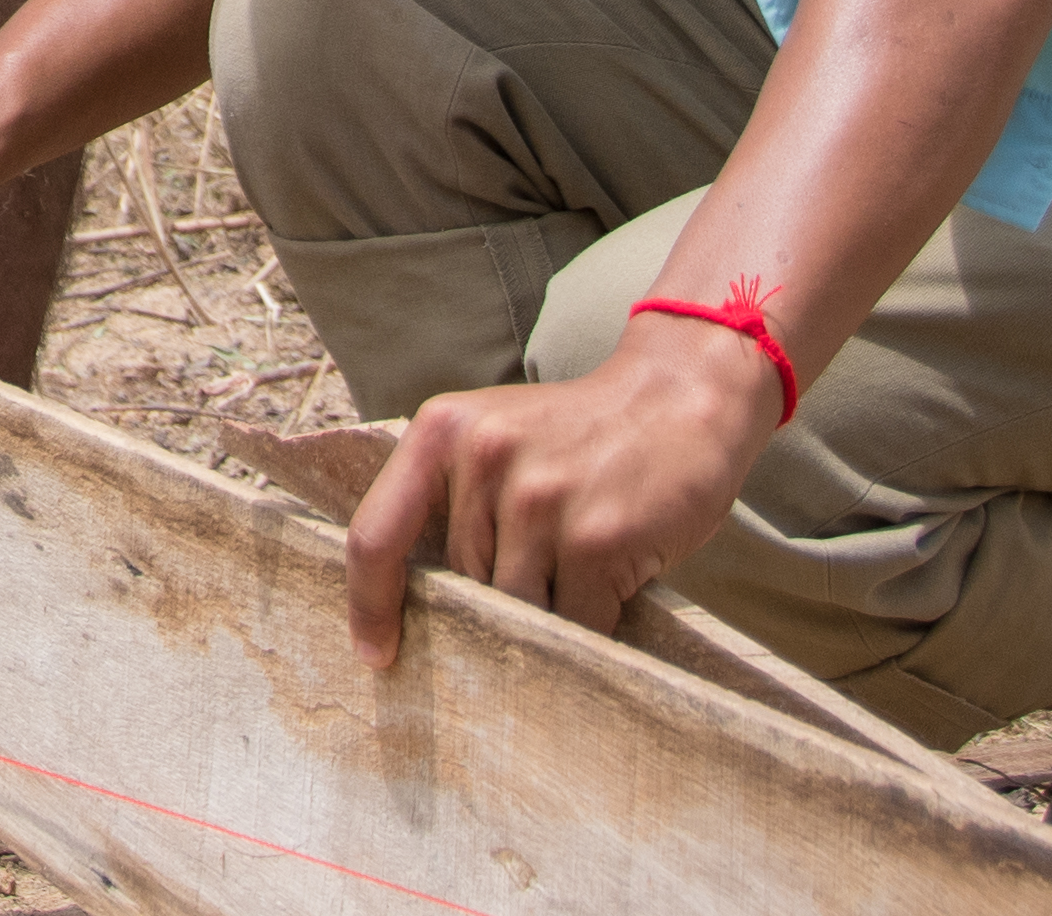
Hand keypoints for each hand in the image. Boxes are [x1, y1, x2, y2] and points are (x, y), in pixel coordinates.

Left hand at [341, 319, 789, 669]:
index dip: (368, 606)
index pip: (376, 535)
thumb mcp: (497, 437)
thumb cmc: (582, 435)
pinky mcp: (596, 537)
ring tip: (580, 576)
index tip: (375, 655)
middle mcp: (483, 458)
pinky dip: (591, 624)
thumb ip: (454, 500)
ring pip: (515, 609)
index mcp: (441, 432)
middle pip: (459, 584)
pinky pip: (574, 622)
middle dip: (492, 603)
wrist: (682, 396)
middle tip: (537, 586)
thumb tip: (418, 607)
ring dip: (546, 616)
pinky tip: (612, 588)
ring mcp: (539, 498)